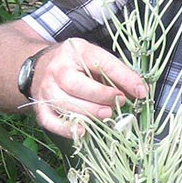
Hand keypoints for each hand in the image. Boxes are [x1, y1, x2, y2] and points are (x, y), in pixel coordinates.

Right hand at [28, 38, 146, 137]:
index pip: (101, 63)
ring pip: (64, 104)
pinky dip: (66, 128)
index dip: (123, 78)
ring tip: (107, 115)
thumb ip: (117, 74)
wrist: (41, 66)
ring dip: (88, 113)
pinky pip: (50, 121)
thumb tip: (141, 91)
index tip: (140, 91)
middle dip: (101, 96)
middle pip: (76, 85)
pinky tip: (83, 131)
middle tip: (119, 102)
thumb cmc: (76, 64)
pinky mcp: (40, 107)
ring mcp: (46, 89)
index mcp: (76, 51)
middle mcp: (58, 69)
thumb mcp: (96, 59)